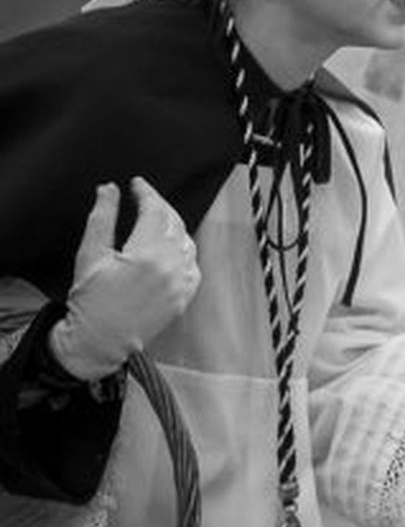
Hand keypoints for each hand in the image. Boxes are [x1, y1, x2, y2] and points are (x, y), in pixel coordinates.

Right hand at [50, 180, 200, 381]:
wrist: (97, 342)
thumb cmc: (90, 301)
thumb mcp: (90, 254)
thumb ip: (102, 217)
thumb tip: (109, 189)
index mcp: (147, 254)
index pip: (155, 210)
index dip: (146, 193)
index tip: (137, 184)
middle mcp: (170, 268)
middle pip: (174, 223)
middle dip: (160, 206)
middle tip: (145, 197)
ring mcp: (180, 285)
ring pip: (186, 243)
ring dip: (173, 226)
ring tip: (156, 219)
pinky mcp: (184, 299)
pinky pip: (193, 266)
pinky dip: (184, 251)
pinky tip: (170, 247)